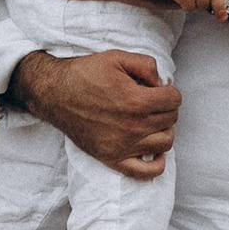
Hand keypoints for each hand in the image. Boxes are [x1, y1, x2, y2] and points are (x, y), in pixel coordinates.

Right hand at [10, 46, 180, 176]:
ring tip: (150, 121)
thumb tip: (161, 82)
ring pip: (165, 143)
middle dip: (165, 107)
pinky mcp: (112, 159)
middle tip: (151, 101)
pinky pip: (147, 172)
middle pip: (171, 119)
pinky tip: (150, 148)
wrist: (54, 94)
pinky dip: (156, 163)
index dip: (168, 91)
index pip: (174, 100)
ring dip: (163, 130)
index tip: (156, 89)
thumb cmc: (84, 74)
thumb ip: (146, 64)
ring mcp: (123, 146)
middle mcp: (132, 126)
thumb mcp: (116, 57)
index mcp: (136, 101)